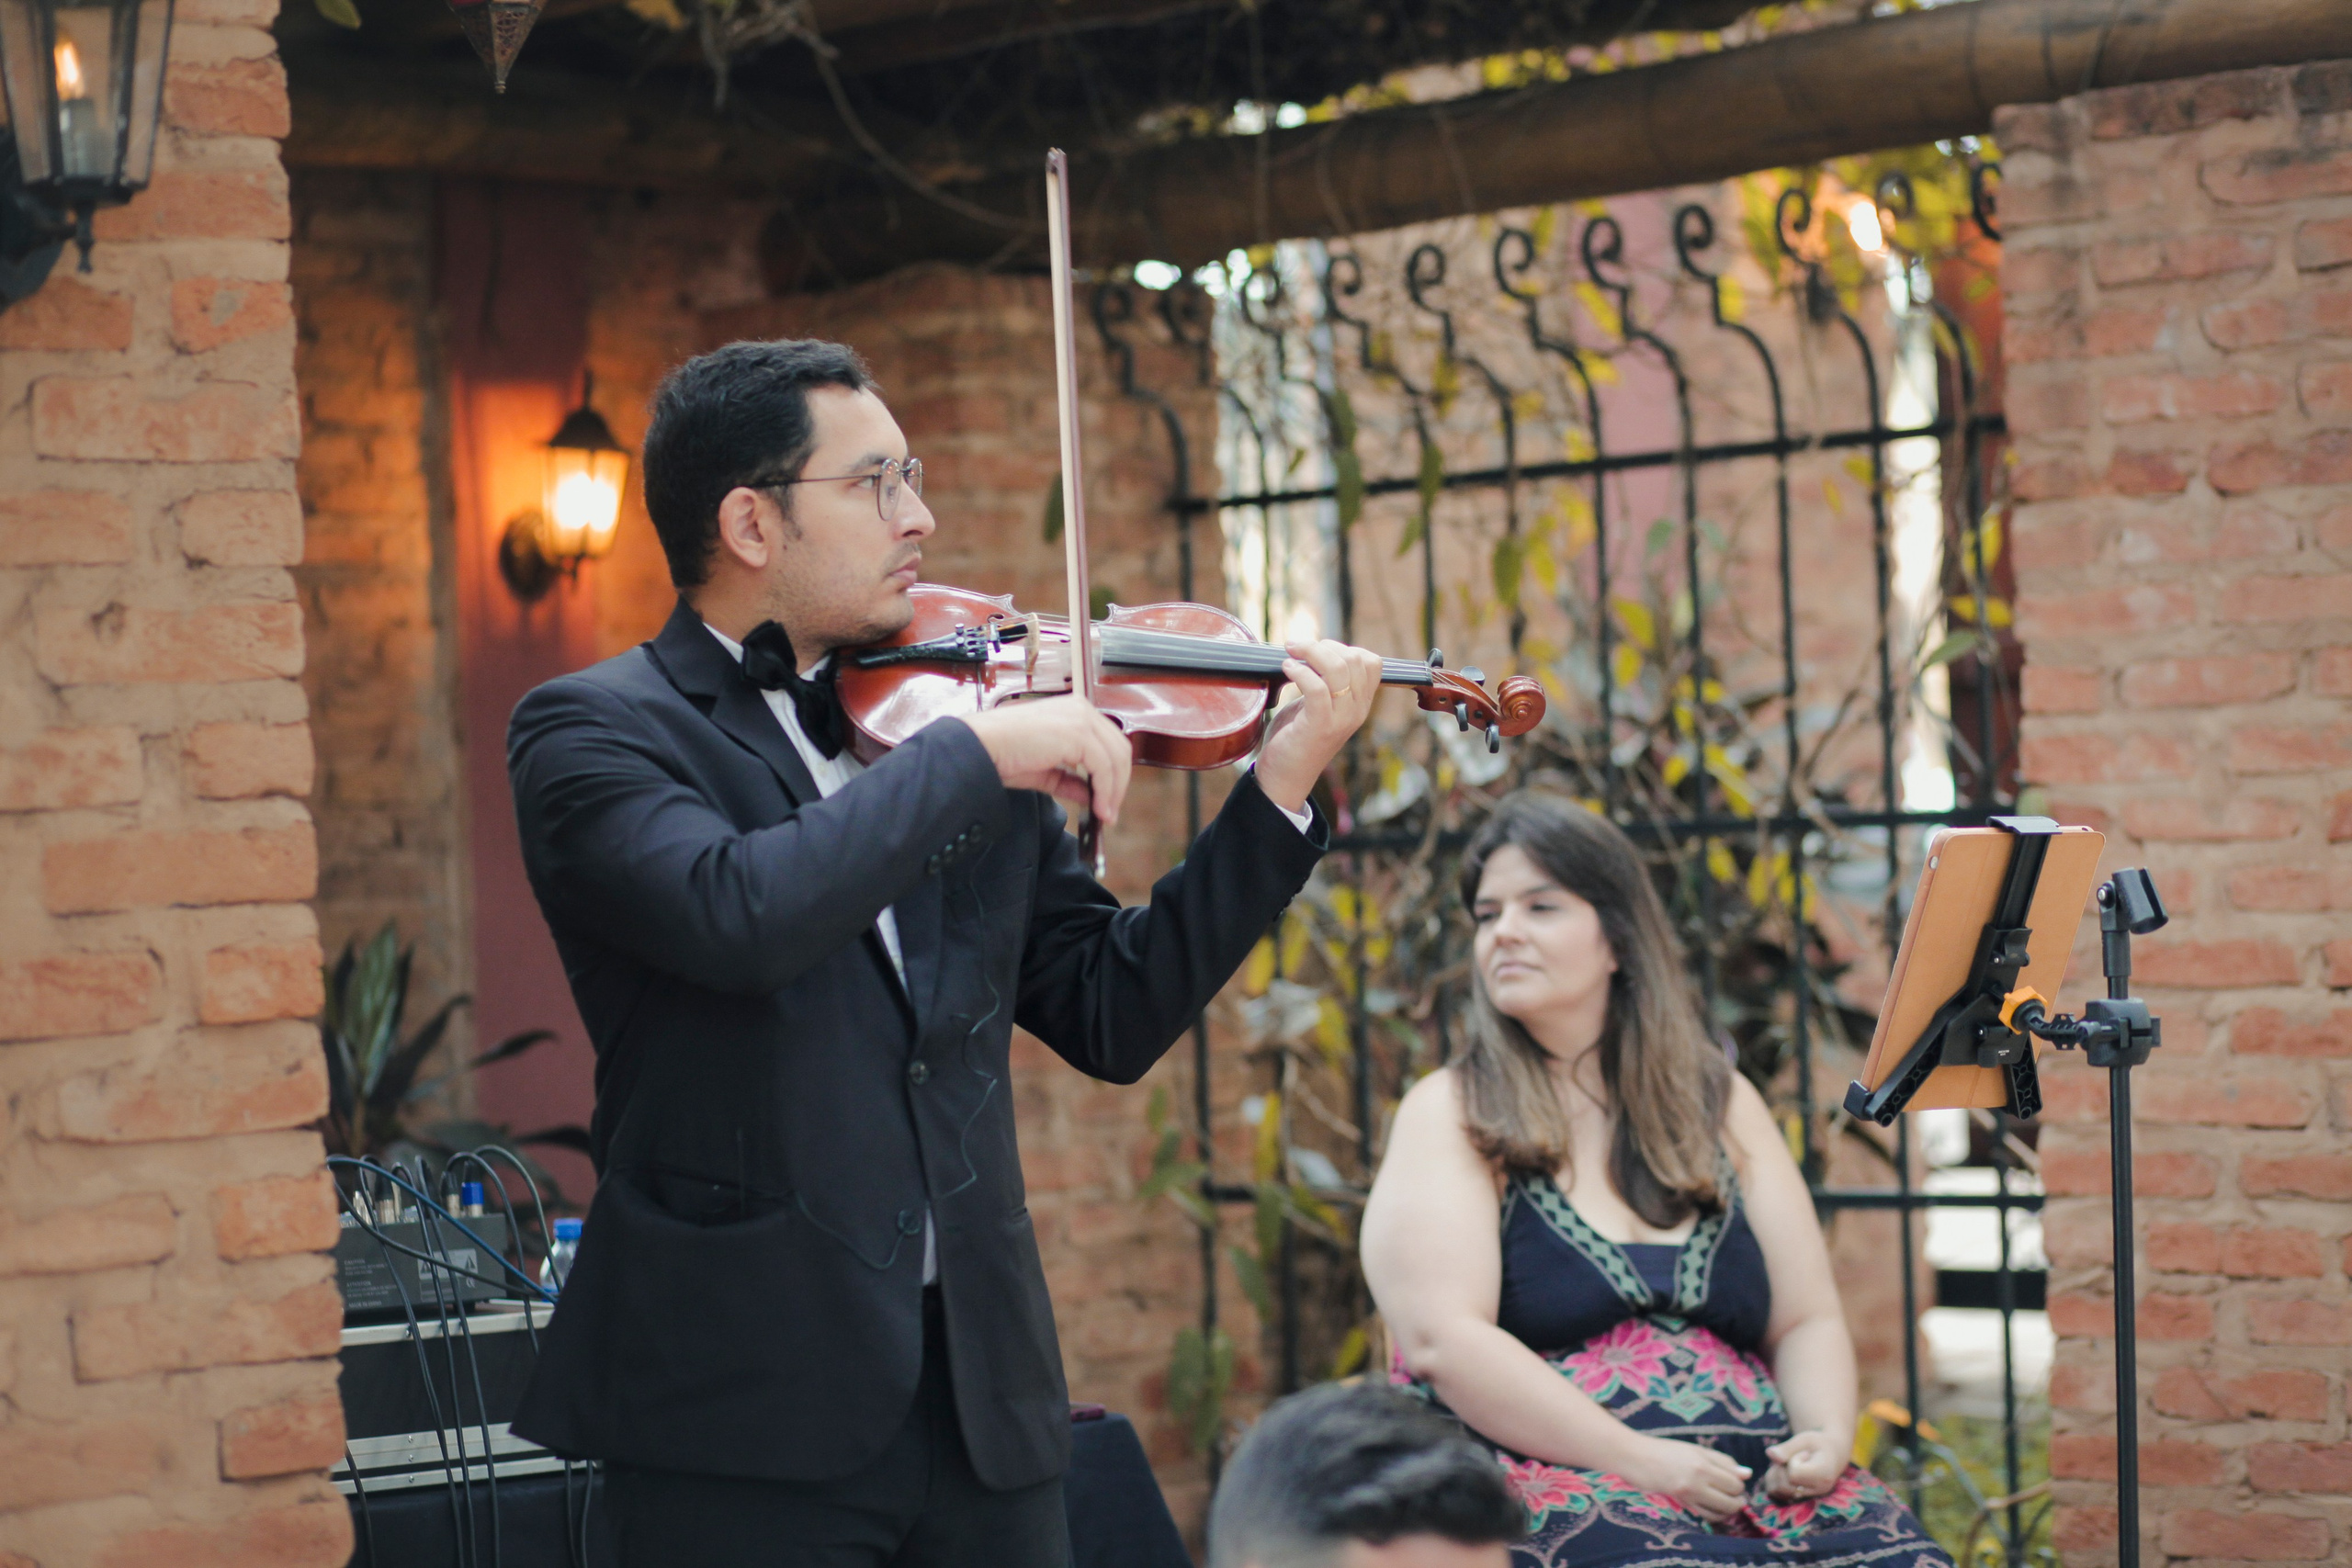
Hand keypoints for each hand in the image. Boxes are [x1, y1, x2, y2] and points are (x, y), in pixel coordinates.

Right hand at [956, 697, 1131, 826]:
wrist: (980, 748)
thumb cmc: (1000, 753)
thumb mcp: (1044, 771)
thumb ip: (1070, 780)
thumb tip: (1091, 795)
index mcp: (1072, 711)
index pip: (1108, 741)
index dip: (1113, 773)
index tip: (1108, 800)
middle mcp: (1080, 709)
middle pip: (1118, 748)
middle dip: (1118, 783)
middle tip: (1109, 811)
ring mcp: (1080, 718)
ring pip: (1116, 757)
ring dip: (1114, 790)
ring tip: (1104, 815)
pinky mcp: (1077, 733)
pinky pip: (1104, 766)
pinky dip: (1106, 791)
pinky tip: (1098, 809)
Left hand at [1254, 640, 1383, 814]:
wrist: (1286, 777)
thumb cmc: (1297, 737)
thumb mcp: (1319, 705)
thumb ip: (1324, 682)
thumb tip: (1313, 650)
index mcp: (1360, 704)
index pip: (1371, 662)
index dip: (1345, 647)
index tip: (1318, 650)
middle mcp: (1356, 710)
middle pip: (1355, 659)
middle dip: (1323, 645)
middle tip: (1298, 647)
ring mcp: (1341, 719)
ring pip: (1338, 668)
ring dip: (1310, 652)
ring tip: (1290, 652)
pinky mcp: (1320, 726)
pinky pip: (1317, 687)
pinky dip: (1299, 671)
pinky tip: (1287, 668)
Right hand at [1624, 1436, 1750, 1522]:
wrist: (1634, 1457)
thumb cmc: (1663, 1450)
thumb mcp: (1692, 1449)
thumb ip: (1720, 1461)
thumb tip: (1747, 1474)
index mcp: (1702, 1458)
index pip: (1734, 1471)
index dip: (1738, 1478)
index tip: (1733, 1479)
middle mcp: (1699, 1474)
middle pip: (1734, 1489)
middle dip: (1737, 1494)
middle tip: (1732, 1493)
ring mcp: (1690, 1490)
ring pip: (1725, 1507)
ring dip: (1730, 1507)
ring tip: (1727, 1503)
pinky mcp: (1682, 1502)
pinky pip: (1709, 1515)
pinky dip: (1717, 1515)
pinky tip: (1714, 1510)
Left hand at [1764, 1430, 1844, 1500]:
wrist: (1831, 1455)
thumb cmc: (1817, 1444)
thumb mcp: (1805, 1439)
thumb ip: (1788, 1447)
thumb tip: (1770, 1454)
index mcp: (1823, 1475)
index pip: (1794, 1475)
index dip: (1792, 1461)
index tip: (1803, 1454)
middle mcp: (1818, 1490)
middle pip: (1785, 1485)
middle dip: (1781, 1468)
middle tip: (1793, 1457)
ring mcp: (1809, 1497)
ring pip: (1777, 1491)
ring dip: (1775, 1474)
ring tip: (1788, 1463)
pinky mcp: (1799, 1499)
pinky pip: (1775, 1494)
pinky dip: (1773, 1481)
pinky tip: (1782, 1470)